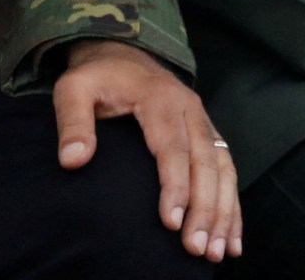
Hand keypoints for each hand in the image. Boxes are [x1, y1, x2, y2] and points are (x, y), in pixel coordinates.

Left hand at [54, 40, 239, 262]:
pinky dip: (232, 204)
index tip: (171, 222)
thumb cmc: (97, 77)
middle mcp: (189, 108)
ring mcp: (202, 121)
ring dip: (224, 211)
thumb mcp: (74, 88)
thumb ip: (72, 122)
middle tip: (195, 248)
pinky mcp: (207, 133)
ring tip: (217, 251)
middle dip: (205, 208)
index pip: (172, 147)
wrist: (122, 54)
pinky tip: (231, 237)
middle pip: (204, 162)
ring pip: (223, 168)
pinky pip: (227, 169)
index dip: (175, 186)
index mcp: (159, 98)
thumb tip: (72, 160)